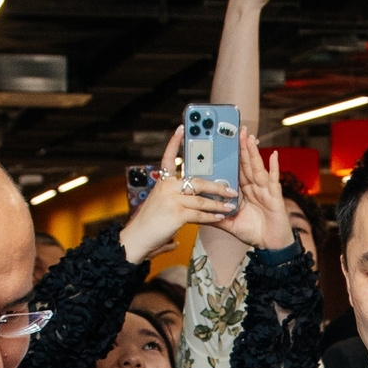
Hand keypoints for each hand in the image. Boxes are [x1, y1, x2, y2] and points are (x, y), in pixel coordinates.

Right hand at [122, 126, 233, 264]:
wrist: (135, 240)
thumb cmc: (148, 225)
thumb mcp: (159, 205)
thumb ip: (173, 199)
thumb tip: (191, 200)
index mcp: (162, 183)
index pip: (168, 158)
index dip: (174, 142)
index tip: (182, 128)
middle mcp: (166, 187)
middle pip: (197, 181)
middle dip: (217, 186)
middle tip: (231, 189)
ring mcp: (171, 200)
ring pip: (201, 199)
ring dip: (218, 204)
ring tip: (230, 205)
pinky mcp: (176, 214)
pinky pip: (199, 214)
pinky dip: (211, 216)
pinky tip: (220, 217)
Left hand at [220, 132, 293, 254]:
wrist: (271, 246)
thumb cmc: (253, 233)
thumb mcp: (229, 225)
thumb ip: (214, 218)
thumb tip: (195, 215)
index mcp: (243, 191)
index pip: (234, 170)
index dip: (230, 157)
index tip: (222, 142)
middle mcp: (254, 187)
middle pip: (245, 164)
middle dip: (241, 147)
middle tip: (236, 129)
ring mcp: (265, 190)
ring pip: (256, 168)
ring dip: (253, 152)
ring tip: (248, 137)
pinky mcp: (275, 196)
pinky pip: (274, 179)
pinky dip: (274, 167)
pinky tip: (273, 155)